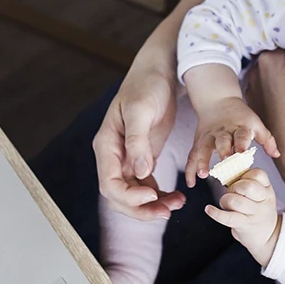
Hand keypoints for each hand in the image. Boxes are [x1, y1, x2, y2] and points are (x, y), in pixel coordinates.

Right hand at [93, 64, 186, 219]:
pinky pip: (145, 186)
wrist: (158, 72)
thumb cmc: (147, 86)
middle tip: (168, 211)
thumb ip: (138, 141)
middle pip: (119, 196)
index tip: (153, 196)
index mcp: (107, 145)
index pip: (109, 184)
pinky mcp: (142, 158)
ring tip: (177, 204)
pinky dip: (158, 196)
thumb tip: (139, 172)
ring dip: (152, 205)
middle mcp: (113, 156)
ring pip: (133, 195)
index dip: (129, 197)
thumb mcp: (142, 110)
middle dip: (141, 208)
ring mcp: (126, 159)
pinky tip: (176, 197)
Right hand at [185, 96, 278, 187]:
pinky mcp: (199, 141)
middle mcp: (223, 131)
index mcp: (239, 127)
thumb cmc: (240, 116)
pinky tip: (191, 183)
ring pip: (204, 148)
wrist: (218, 100)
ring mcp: (209, 136)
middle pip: (222, 141)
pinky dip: (190, 169)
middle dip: (223, 153)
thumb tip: (277, 155)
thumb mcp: (255, 123)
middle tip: (225, 164)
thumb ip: (267, 139)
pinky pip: (193, 155)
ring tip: (202, 174)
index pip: (241, 135)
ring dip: (202, 161)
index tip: (242, 153)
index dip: (241, 143)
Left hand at [205, 169, 281, 265]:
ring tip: (226, 204)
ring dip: (225, 200)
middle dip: (234, 187)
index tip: (240, 181)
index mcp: (267, 189)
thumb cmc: (258, 211)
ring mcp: (255, 214)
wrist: (268, 237)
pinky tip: (208, 209)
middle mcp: (264, 201)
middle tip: (232, 193)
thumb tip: (226, 172)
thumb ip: (248, 183)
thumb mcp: (261, 195)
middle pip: (247, 186)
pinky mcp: (245, 225)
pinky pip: (227, 217)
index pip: (258, 174)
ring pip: (235, 201)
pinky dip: (215, 213)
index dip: (245, 175)